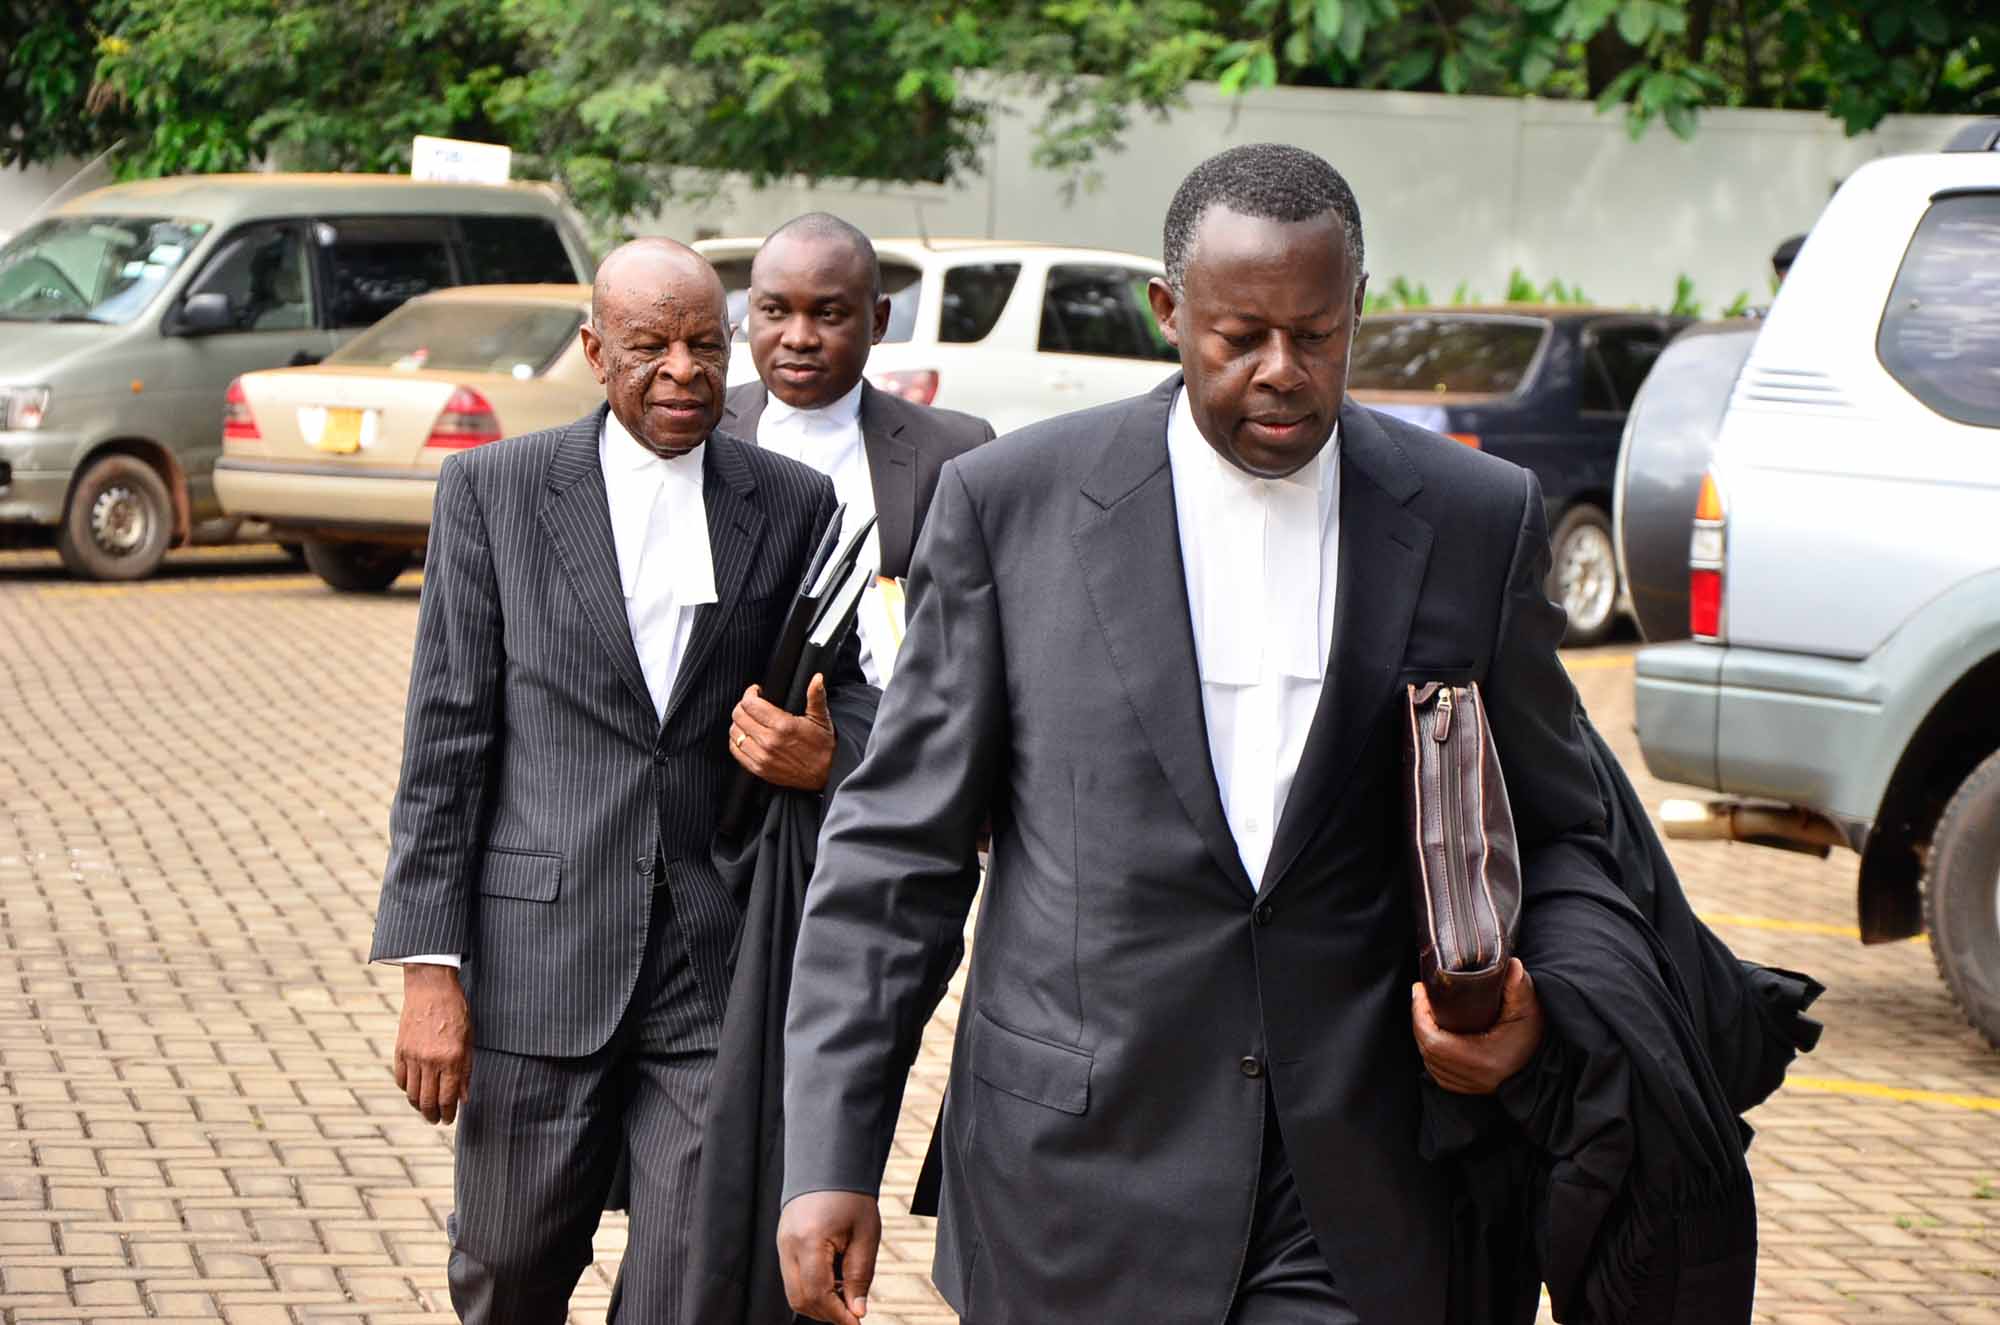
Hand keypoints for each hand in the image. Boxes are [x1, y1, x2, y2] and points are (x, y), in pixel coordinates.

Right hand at [393, 964, 473, 1123]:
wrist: (431, 989)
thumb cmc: (456, 1012)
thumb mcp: (468, 1040)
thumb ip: (466, 1070)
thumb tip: (464, 1098)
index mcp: (451, 1058)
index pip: (447, 1098)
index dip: (448, 1113)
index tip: (449, 1119)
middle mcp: (430, 1060)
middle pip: (427, 1101)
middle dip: (432, 1116)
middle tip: (437, 1120)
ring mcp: (412, 1056)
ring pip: (412, 1093)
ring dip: (419, 1106)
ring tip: (425, 1110)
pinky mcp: (400, 1050)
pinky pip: (401, 1079)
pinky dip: (407, 1089)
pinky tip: (414, 1091)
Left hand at [730, 674, 835, 790]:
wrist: (826, 774)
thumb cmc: (823, 746)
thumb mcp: (821, 718)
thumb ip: (816, 696)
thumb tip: (817, 678)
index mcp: (783, 726)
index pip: (750, 704)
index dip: (750, 693)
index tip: (756, 692)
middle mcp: (769, 741)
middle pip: (739, 716)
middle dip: (743, 705)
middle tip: (751, 704)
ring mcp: (762, 756)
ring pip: (735, 732)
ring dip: (738, 722)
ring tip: (748, 719)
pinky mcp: (758, 768)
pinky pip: (735, 750)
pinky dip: (736, 740)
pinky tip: (746, 735)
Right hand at [778, 1191, 880, 1323]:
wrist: (828, 1164)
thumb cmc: (851, 1196)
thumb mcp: (866, 1235)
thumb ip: (860, 1275)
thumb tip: (856, 1312)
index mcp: (810, 1240)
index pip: (817, 1292)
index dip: (837, 1314)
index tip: (856, 1322)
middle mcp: (789, 1245)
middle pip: (800, 1298)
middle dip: (826, 1313)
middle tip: (852, 1312)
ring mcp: (782, 1245)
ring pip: (793, 1292)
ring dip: (819, 1302)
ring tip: (845, 1291)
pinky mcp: (783, 1244)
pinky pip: (793, 1278)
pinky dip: (812, 1288)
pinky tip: (833, 1279)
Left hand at [1411, 958, 1543, 1093]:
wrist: (1547, 1069)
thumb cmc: (1535, 1040)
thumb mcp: (1528, 1011)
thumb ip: (1518, 987)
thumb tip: (1511, 964)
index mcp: (1482, 1059)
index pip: (1434, 1040)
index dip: (1420, 1015)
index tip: (1421, 991)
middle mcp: (1472, 1076)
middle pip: (1427, 1048)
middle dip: (1419, 1019)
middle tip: (1421, 995)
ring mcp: (1468, 1085)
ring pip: (1429, 1060)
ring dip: (1422, 1034)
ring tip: (1424, 1010)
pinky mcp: (1467, 1088)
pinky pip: (1437, 1071)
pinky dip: (1430, 1052)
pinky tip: (1432, 1034)